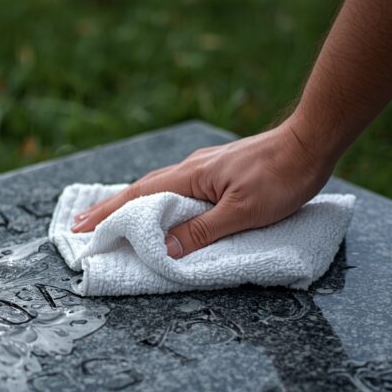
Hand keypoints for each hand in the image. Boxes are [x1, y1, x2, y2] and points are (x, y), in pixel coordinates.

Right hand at [70, 120, 337, 257]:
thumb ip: (202, 231)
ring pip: (158, 187)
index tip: (80, 229)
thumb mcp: (242, 213)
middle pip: (141, 190)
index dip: (109, 214)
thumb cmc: (281, 178)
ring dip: (131, 203)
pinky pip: (177, 187)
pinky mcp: (220, 170)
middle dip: (110, 208)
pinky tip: (160, 205)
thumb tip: (164, 248)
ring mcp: (205, 167)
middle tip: (81, 224)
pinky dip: (156, 198)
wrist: (311, 143)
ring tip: (112, 217)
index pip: (139, 197)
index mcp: (190, 176)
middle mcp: (191, 168)